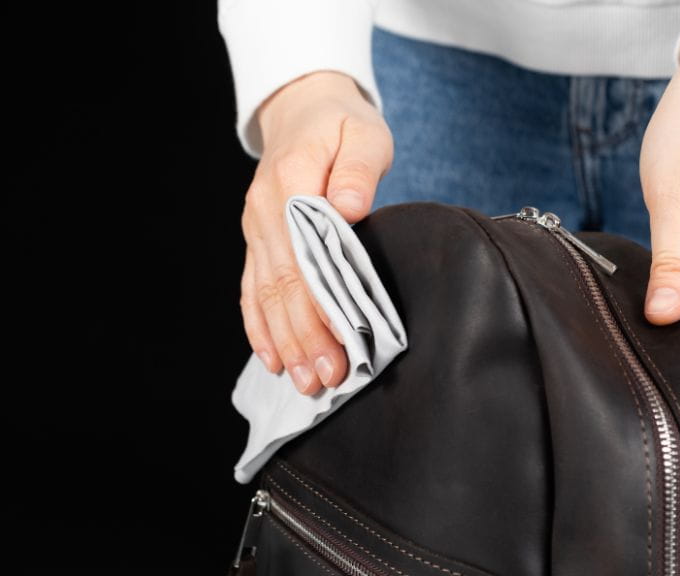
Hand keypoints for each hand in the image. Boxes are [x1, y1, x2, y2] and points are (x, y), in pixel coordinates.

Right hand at [240, 71, 393, 393]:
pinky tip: (271, 358)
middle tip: (328, 379)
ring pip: (266, 295)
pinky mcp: (258, 241)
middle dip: (305, 337)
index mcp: (290, 184)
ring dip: (284, 342)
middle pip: (284, 285)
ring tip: (305, 382)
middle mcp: (265, 212)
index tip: (343, 343)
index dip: (322, 305)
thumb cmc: (341, 125)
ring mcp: (256, 229)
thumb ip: (357, 169)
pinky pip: (252, 289)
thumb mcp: (363, 134)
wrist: (304, 110)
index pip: (306, 256)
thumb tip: (348, 209)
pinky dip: (260, 326)